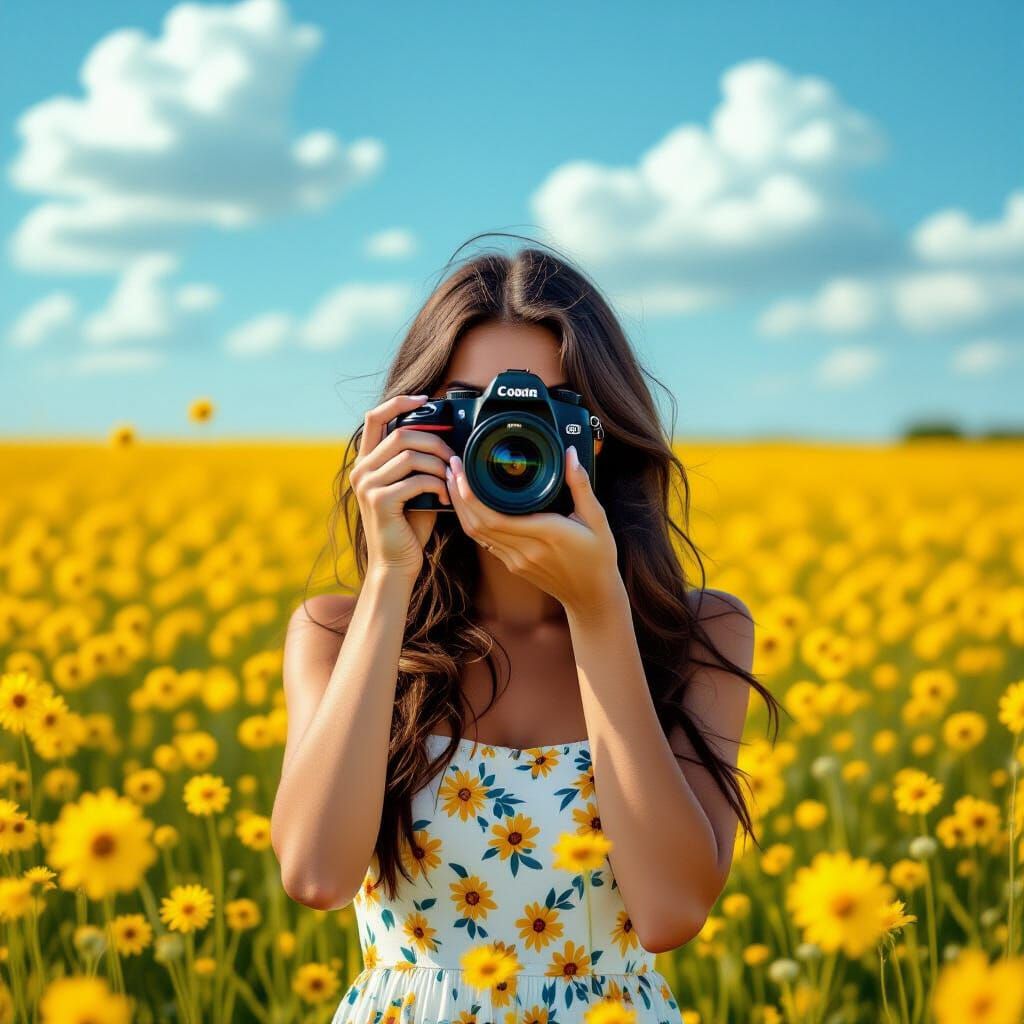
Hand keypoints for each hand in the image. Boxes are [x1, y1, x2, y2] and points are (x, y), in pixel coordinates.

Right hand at [350, 393, 454, 579]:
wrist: (397, 563)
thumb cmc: (408, 525)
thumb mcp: (413, 487)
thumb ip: (419, 463)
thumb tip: (445, 439)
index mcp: (366, 462)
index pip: (374, 417)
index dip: (399, 402)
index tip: (425, 399)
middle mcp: (361, 470)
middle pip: (401, 434)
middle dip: (434, 442)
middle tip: (452, 457)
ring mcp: (367, 485)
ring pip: (410, 456)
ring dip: (439, 466)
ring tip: (451, 479)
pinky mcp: (379, 501)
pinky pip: (415, 480)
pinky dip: (437, 485)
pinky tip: (446, 497)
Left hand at [444, 444, 620, 612]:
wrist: (591, 596)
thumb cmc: (598, 556)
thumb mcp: (596, 519)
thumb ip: (581, 485)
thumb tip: (571, 455)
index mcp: (546, 534)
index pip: (495, 516)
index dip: (471, 494)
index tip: (464, 469)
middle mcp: (526, 550)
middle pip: (477, 523)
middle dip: (459, 493)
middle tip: (453, 466)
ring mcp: (516, 560)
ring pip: (476, 534)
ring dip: (461, 507)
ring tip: (454, 480)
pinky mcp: (513, 565)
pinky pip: (485, 541)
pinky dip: (472, 521)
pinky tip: (468, 504)